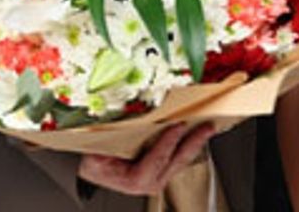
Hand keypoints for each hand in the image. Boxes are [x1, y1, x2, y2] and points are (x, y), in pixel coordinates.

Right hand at [77, 122, 214, 196]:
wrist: (92, 169)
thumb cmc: (94, 159)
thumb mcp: (96, 150)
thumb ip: (111, 137)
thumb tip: (120, 115)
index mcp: (133, 180)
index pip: (154, 162)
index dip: (166, 144)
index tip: (177, 126)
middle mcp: (147, 183)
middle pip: (174, 162)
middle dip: (192, 143)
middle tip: (204, 127)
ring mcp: (155, 179)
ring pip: (179, 161)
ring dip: (194, 144)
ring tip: (206, 129)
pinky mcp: (160, 172)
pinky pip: (176, 158)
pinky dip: (187, 145)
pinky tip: (196, 135)